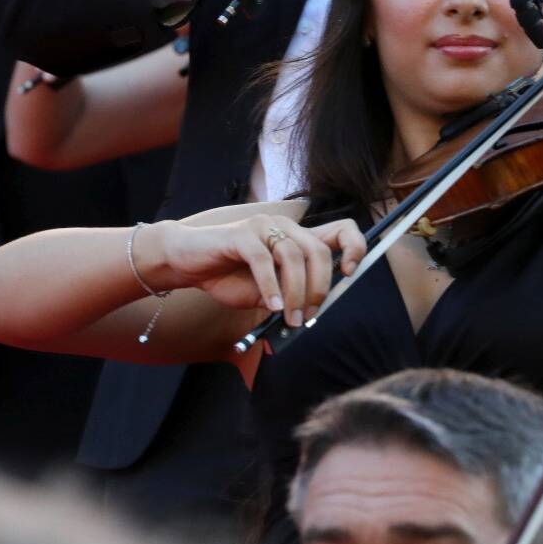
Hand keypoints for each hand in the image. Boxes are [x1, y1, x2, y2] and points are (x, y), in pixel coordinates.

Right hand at [139, 213, 367, 327]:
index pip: (341, 229)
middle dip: (319, 287)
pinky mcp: (241, 234)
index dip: (354, 247)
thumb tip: (311, 312)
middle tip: (308, 315)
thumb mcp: (267, 291)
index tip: (350, 273)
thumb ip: (289, 294)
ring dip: (296, 293)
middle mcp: (285, 225)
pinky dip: (270, 286)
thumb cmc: (228, 276)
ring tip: (290, 318)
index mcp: (297, 237)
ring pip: (294, 256)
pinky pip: (264, 260)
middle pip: (319, 250)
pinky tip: (270, 305)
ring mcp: (263, 226)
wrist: (188, 263)